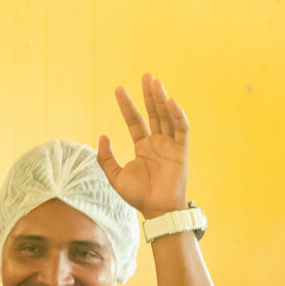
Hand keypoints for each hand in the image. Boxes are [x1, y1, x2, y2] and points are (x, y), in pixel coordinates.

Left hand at [96, 74, 191, 220]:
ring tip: (155, 82)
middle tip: (145, 75)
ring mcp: (170, 145)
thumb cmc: (138, 196)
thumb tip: (102, 136)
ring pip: (166, 116)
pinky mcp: (182, 151)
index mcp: (143, 146)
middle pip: (153, 113)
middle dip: (149, 94)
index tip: (118, 89)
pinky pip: (181, 130)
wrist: (156, 210)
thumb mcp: (115, 176)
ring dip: (161, 99)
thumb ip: (105, 158)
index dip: (127, 105)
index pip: (134, 120)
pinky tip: (170, 102)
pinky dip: (177, 116)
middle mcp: (157, 142)